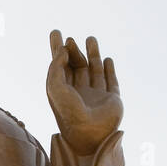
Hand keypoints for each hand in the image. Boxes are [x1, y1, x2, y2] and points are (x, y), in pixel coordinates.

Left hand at [47, 31, 122, 155]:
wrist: (89, 133)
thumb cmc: (68, 112)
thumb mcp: (55, 87)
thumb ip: (56, 66)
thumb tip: (63, 49)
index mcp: (63, 92)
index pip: (59, 65)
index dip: (57, 49)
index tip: (56, 32)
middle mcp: (79, 93)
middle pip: (76, 66)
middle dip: (74, 51)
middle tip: (71, 39)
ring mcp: (96, 96)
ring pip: (94, 70)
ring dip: (92, 54)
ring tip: (90, 38)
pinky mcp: (111, 99)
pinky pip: (111, 81)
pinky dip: (109, 69)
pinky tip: (106, 59)